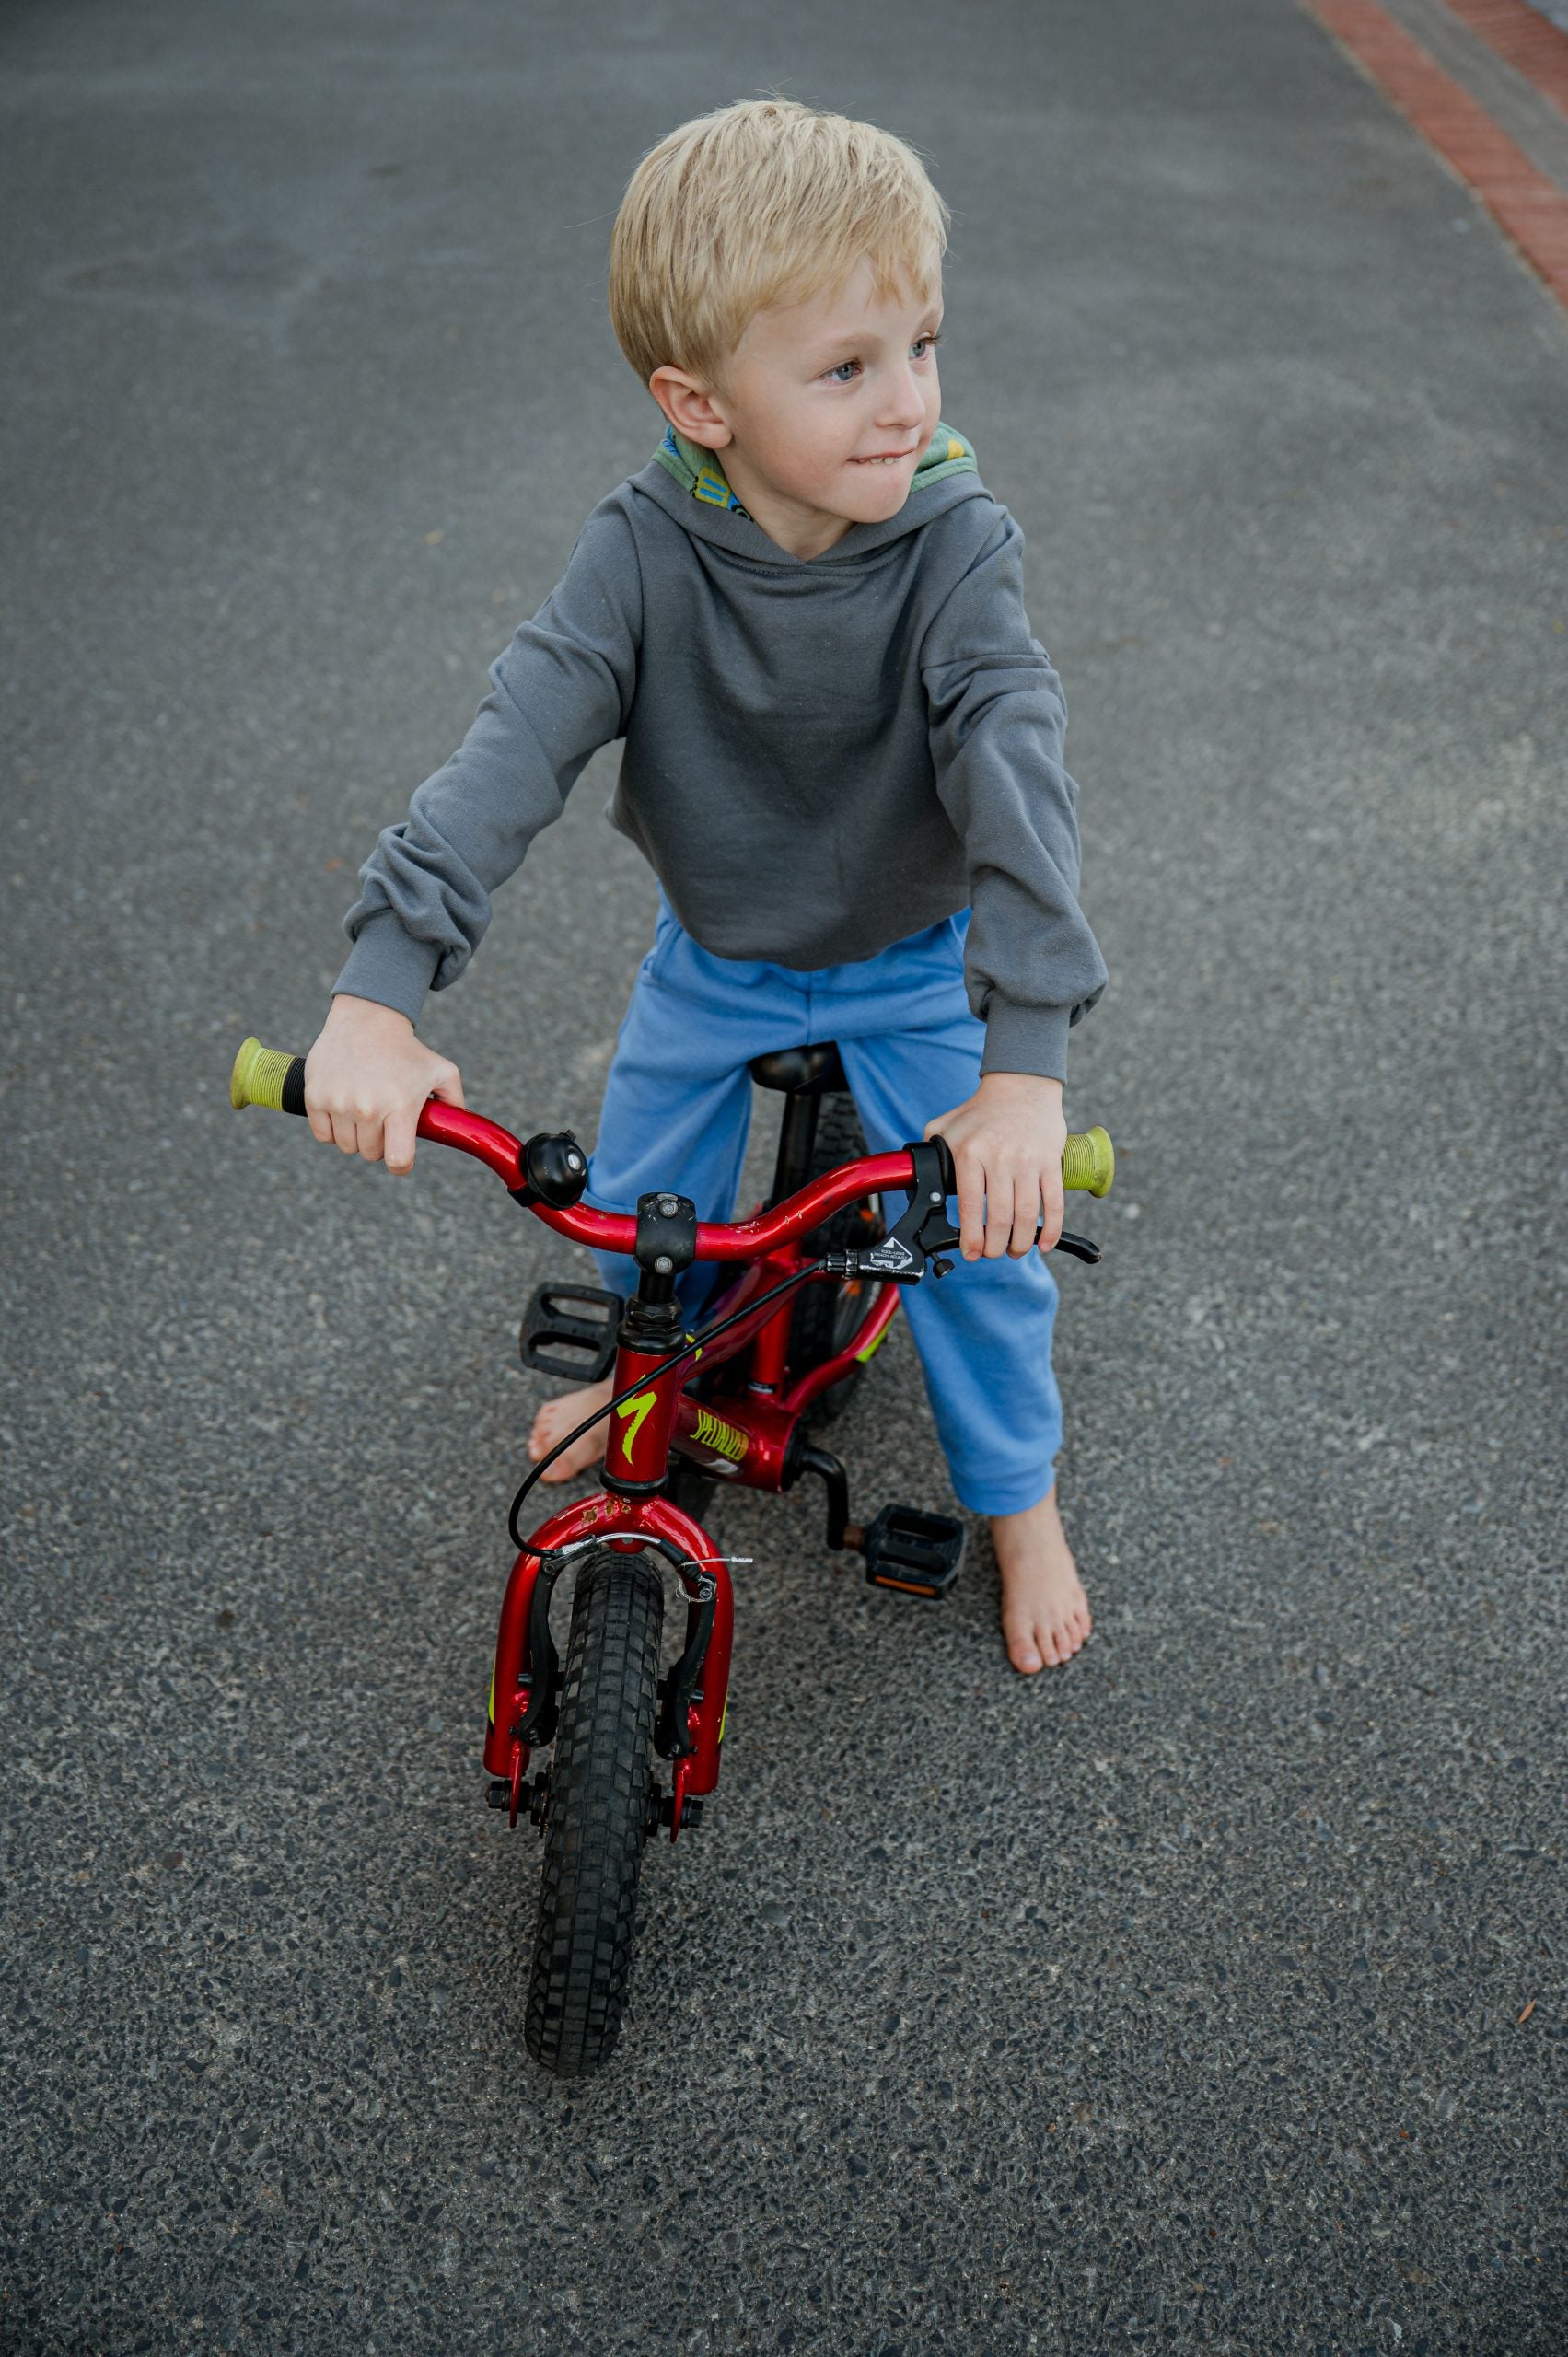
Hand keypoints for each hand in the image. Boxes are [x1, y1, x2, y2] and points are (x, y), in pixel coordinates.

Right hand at [303, 994, 463, 1174]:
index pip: (398, 1160)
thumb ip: (455, 1102)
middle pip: (371, 1154)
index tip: (401, 1158)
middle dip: (379, 1143)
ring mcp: (338, 1102)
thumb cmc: (408, 1050)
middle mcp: (367, 1107)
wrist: (368, 1019)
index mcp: (400, 1105)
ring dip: (356, 1136)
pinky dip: (332, 1129)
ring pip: (346, 1146)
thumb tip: (460, 1130)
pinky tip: (343, 1109)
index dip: (401, 1165)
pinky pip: (323, 1135)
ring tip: (364, 1111)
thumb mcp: (442, 1071)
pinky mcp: (315, 1097)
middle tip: (383, 1120)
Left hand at [924, 1072, 1066, 1259]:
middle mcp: (1000, 1158)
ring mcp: (1028, 1161)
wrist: (1021, 1086)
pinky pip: (1054, 1202)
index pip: (971, 1206)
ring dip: (1021, 1243)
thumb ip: (930, 1151)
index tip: (970, 1253)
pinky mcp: (1050, 1161)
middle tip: (991, 1253)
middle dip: (995, 1246)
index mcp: (970, 1153)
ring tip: (1015, 1251)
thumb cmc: (980, 1110)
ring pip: (1027, 1215)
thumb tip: (916, 1178)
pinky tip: (1045, 1244)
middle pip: (1000, 1217)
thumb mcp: (945, 1125)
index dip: (971, 1238)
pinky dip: (1052, 1228)